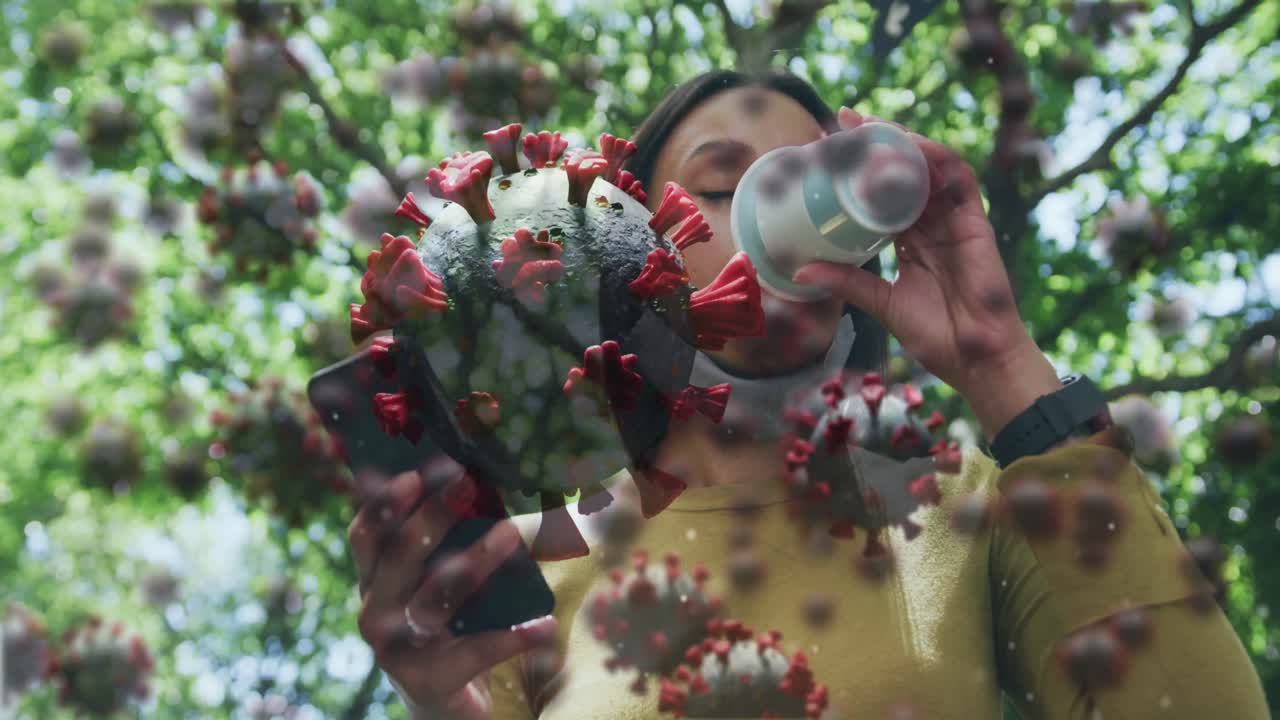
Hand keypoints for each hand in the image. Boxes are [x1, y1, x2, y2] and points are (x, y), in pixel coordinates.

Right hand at [348, 465, 558, 719]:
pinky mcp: (428, 681)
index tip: (418, 470)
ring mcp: (396, 649)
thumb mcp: (439, 578)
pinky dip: (512, 637)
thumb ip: (452, 538)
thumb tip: (488, 482)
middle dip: (432, 516)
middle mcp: (375, 611)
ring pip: (435, 598)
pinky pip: (474, 652)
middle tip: (466, 483)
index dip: (387, 500)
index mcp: (374, 579)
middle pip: (398, 557)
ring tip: (512, 533)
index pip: (367, 534)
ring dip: (475, 561)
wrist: (446, 701)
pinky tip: (544, 625)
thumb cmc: (448, 623)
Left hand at [792, 106, 1039, 394]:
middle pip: (904, 172)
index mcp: (911, 240)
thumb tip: (800, 271)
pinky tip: (912, 145)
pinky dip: (937, 157)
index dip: (860, 169)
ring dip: (903, 142)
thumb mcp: (881, 303)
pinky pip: (959, 179)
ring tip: (871, 126)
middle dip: (877, 143)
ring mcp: (954, 221)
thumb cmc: (936, 335)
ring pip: (930, 167)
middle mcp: (932, 224)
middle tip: (842, 122)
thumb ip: (847, 282)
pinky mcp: (974, 223)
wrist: (975, 358)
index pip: (883, 193)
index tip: (827, 148)